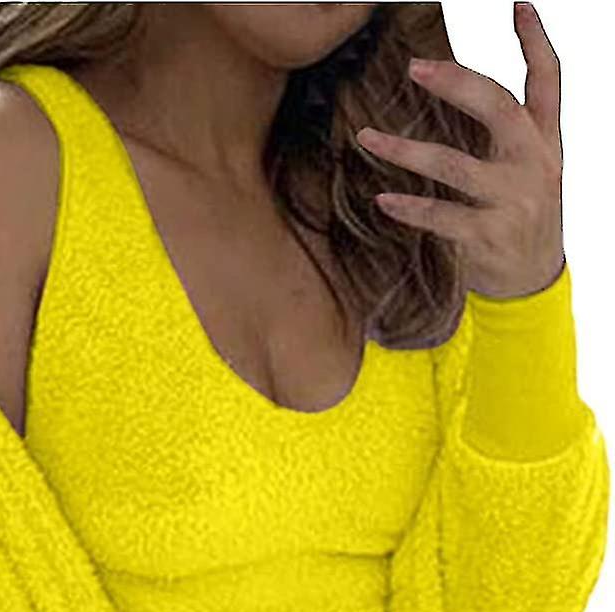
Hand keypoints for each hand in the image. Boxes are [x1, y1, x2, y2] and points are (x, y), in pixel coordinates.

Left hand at [355, 2, 564, 298]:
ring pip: (454, 166)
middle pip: (498, 108)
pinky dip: (410, 208)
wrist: (534, 281)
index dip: (535, 40)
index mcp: (545, 139)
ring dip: (405, 150)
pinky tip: (382, 199)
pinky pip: (441, 218)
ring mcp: (512, 202)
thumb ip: (515, 128)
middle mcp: (534, 164)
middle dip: (456, 83)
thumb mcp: (533, 166)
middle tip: (414, 67)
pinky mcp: (488, 238)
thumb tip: (468, 82)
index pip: (548, 80)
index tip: (518, 5)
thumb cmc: (522, 213)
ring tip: (366, 137)